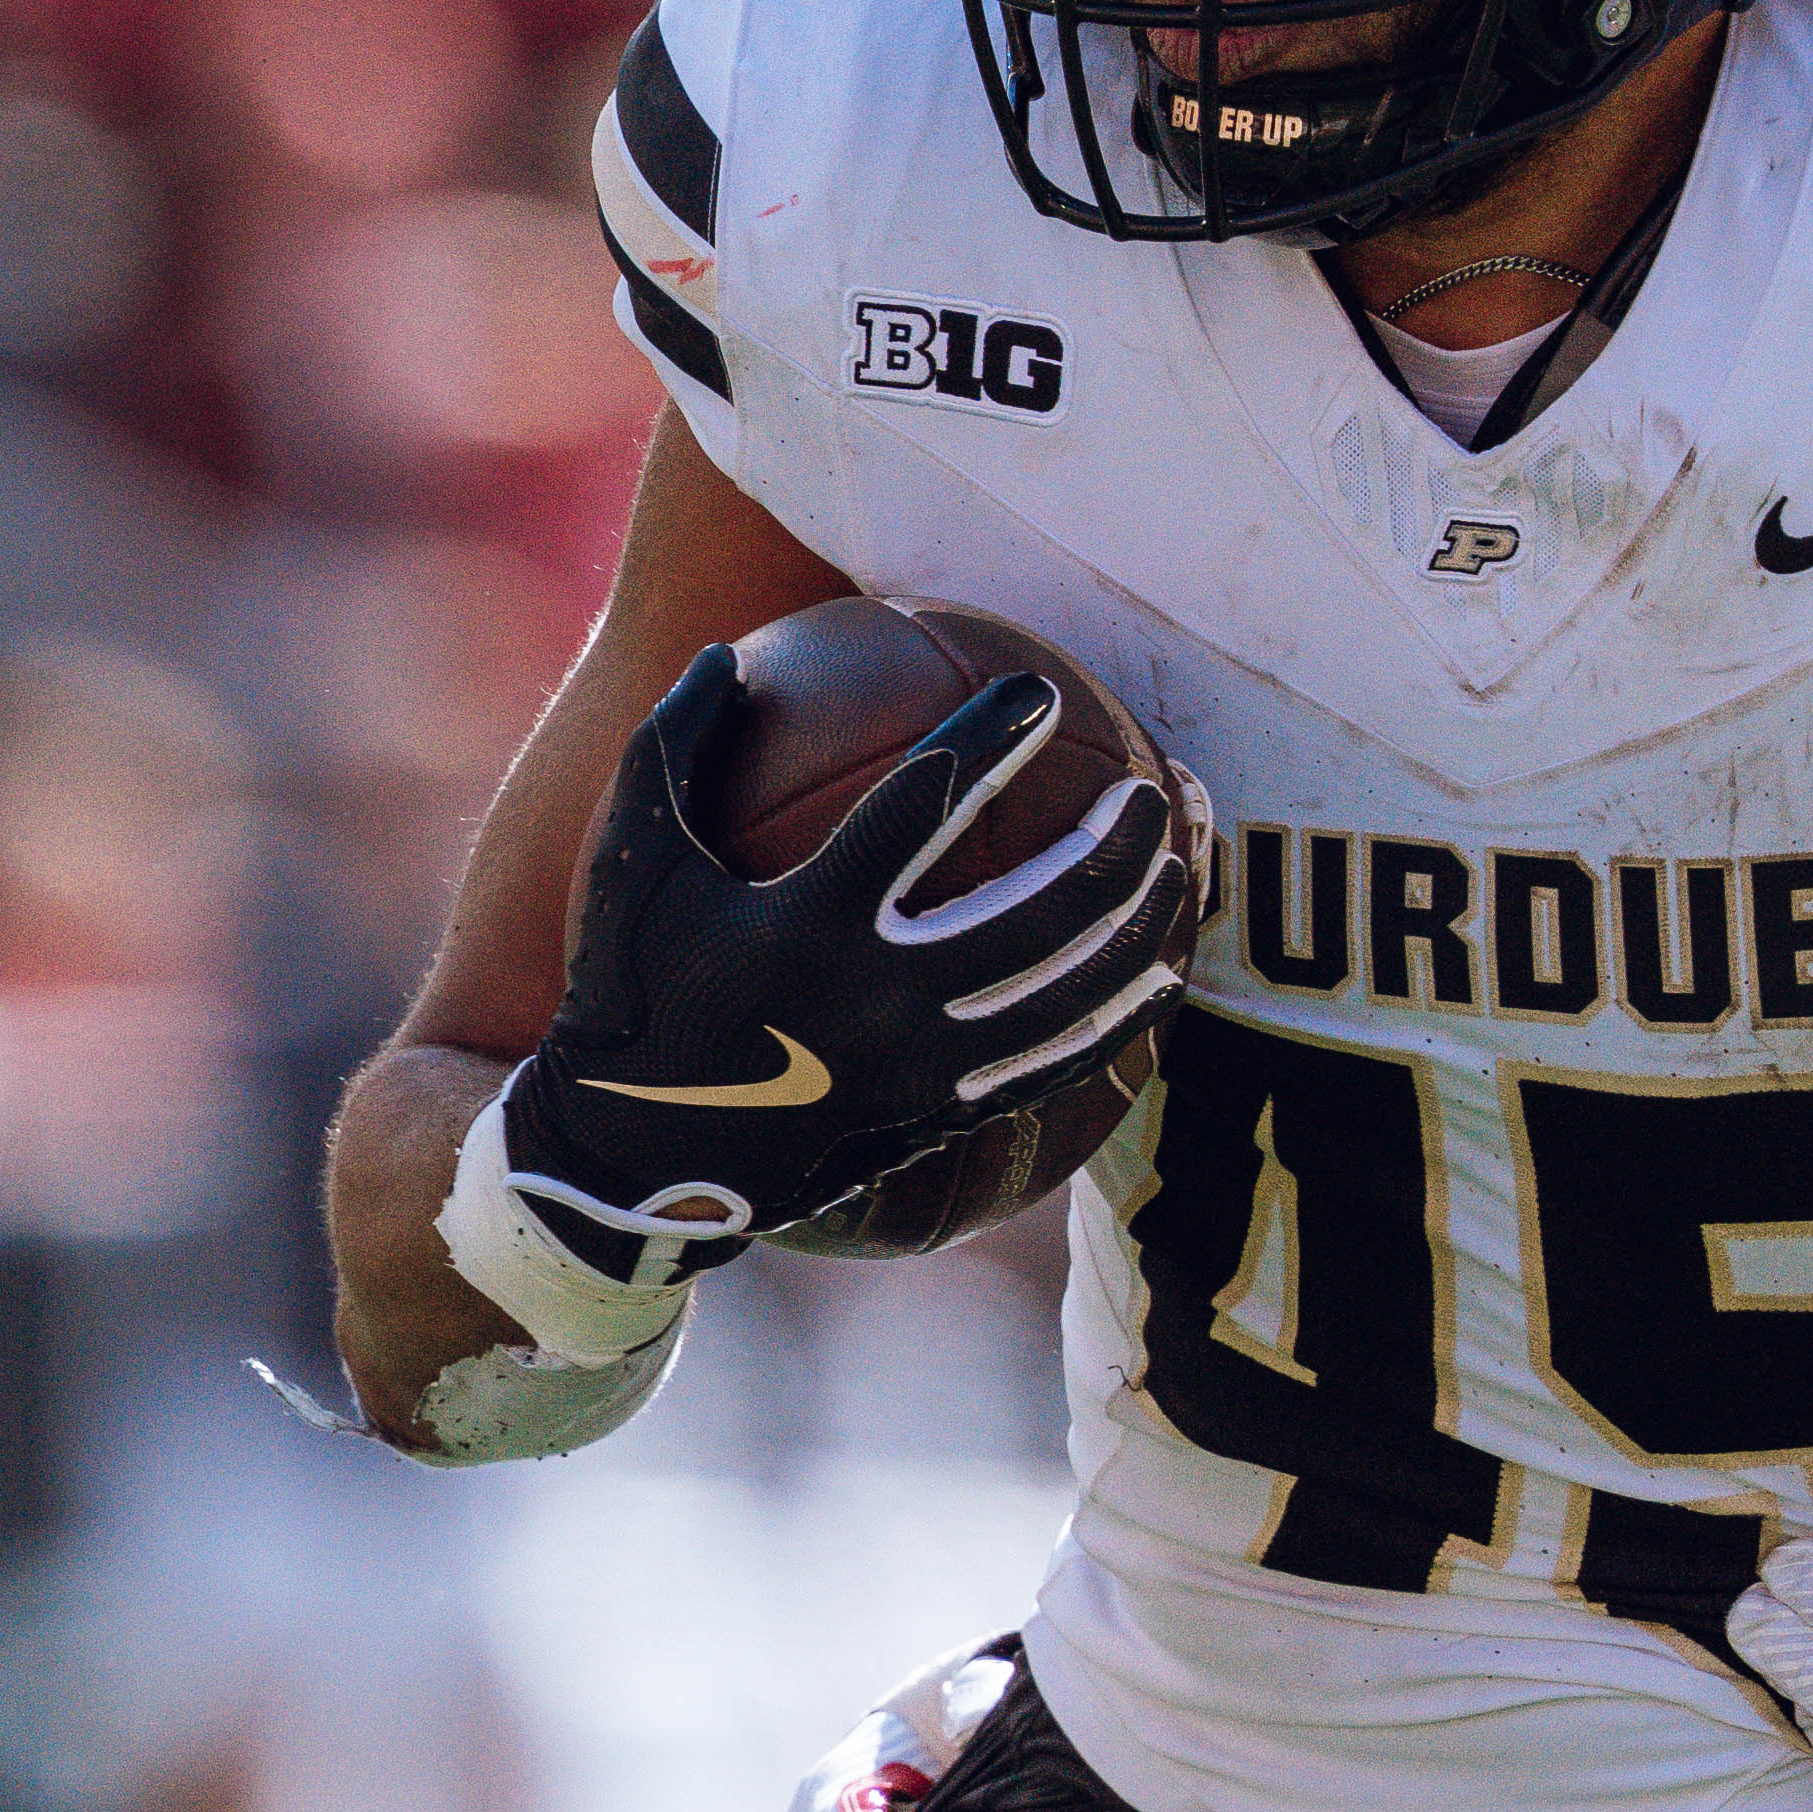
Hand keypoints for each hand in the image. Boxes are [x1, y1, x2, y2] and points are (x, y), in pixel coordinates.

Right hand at [503, 646, 1191, 1282]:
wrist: (634, 1163)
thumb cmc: (632, 992)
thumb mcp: (627, 864)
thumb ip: (673, 745)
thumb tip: (729, 648)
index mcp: (807, 923)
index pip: (920, 808)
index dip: (988, 740)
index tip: (1038, 689)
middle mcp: (877, 1002)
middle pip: (1036, 917)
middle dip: (1112, 849)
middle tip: (1157, 791)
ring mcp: (919, 1071)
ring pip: (1066, 996)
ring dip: (1140, 927)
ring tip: (1185, 864)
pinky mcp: (939, 1119)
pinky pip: (1055, 1065)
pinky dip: (1119, 1017)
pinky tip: (1164, 972)